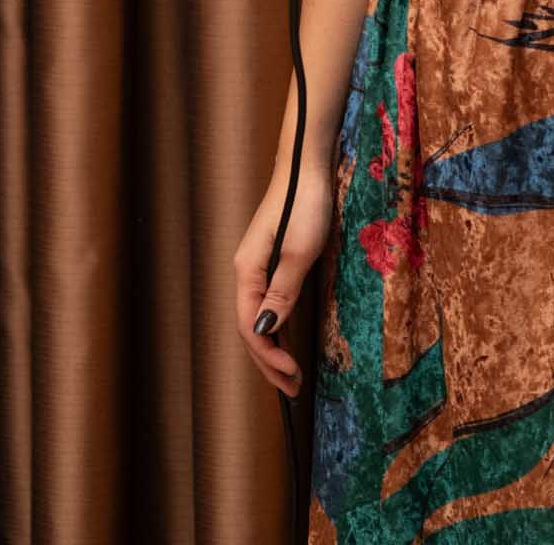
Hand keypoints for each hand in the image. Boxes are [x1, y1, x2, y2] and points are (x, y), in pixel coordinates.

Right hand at [233, 160, 335, 398]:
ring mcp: (257, 265)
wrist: (307, 165)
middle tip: (293, 389)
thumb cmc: (305, 204)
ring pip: (258, 317)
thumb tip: (264, 331)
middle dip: (269, 361)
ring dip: (272, 348)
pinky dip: (276, 327)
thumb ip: (281, 293)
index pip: (250, 327)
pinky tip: (287, 339)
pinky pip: (267, 302)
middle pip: (250, 327)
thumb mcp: (299, 252)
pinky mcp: (270, 259)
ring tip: (291, 376)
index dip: (268, 357)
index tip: (292, 376)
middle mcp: (246, 270)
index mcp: (247, 270)